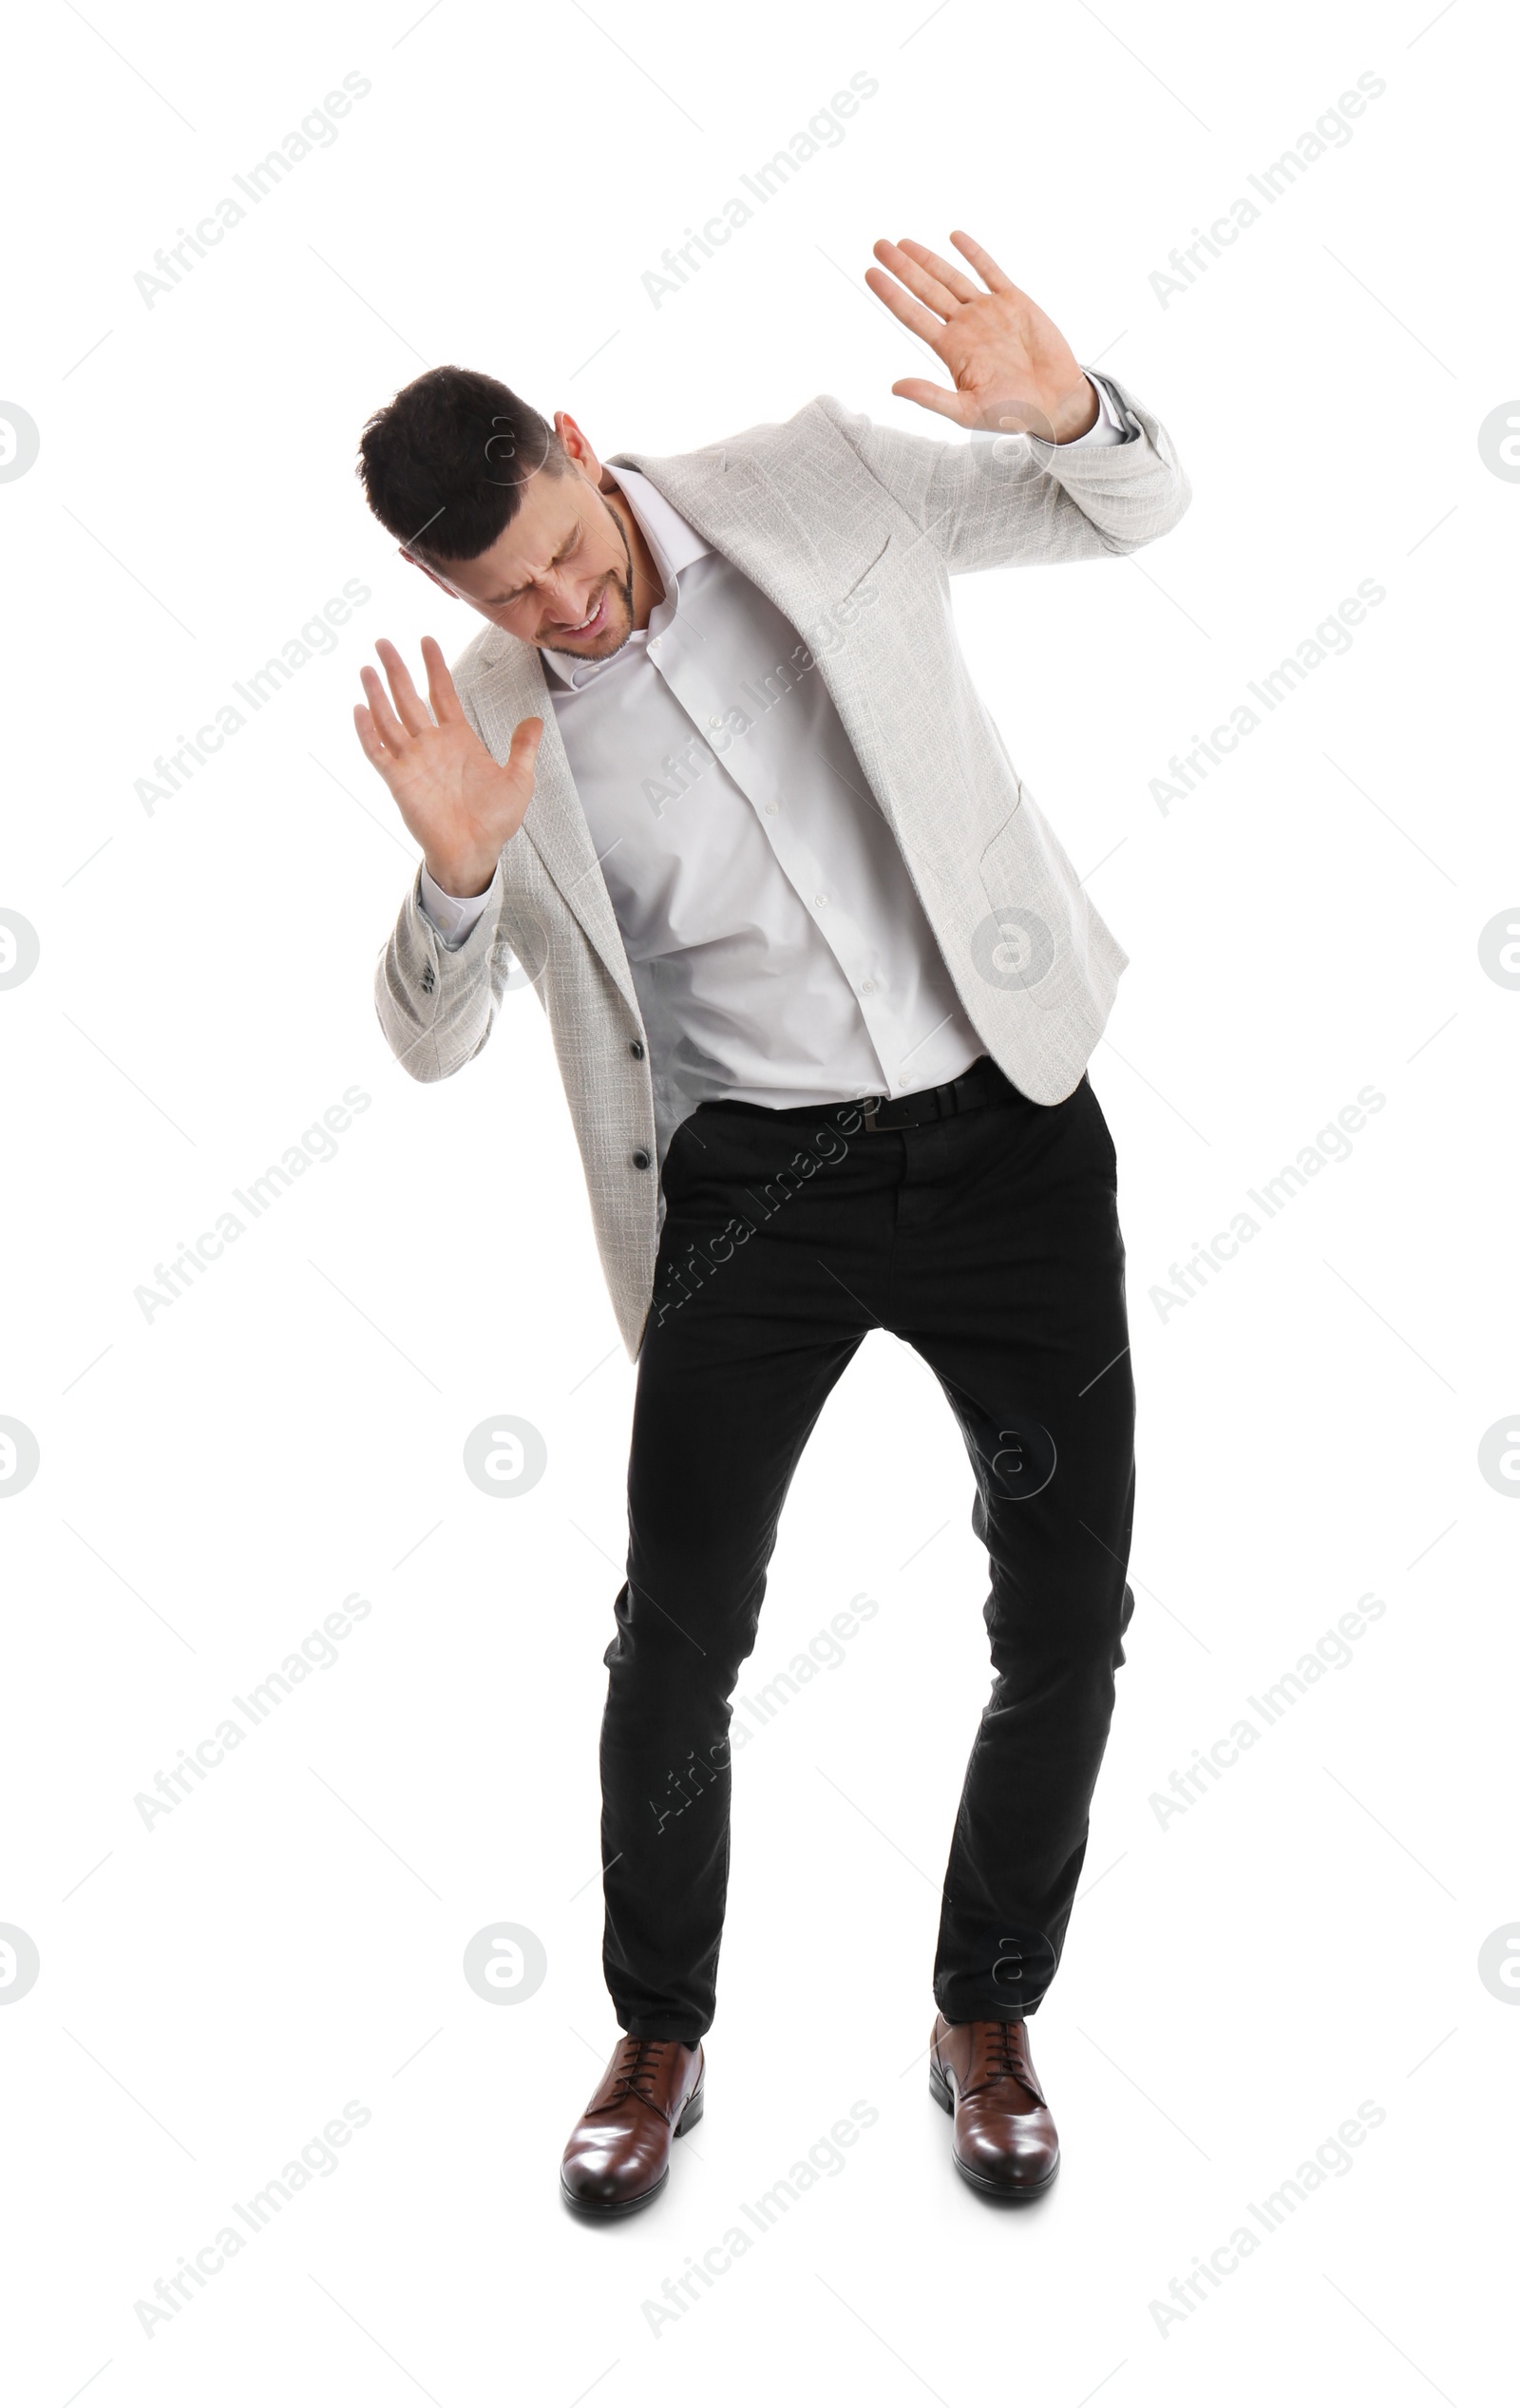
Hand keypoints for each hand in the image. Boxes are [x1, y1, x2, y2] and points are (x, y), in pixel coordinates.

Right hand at [354, 636, 541, 896]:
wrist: (475, 852)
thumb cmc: (495, 821)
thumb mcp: (518, 780)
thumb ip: (522, 749)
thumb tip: (534, 722)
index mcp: (459, 739)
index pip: (442, 693)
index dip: (434, 667)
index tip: (426, 641)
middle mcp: (432, 744)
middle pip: (409, 697)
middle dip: (397, 670)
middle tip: (383, 642)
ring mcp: (413, 760)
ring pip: (390, 719)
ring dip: (377, 693)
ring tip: (367, 668)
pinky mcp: (399, 780)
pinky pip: (378, 752)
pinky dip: (367, 731)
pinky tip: (360, 709)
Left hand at [865, 229, 1097, 444]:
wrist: (1055, 402)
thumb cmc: (1012, 413)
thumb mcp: (967, 412)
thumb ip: (931, 398)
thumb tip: (895, 387)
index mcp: (951, 349)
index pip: (912, 315)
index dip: (891, 294)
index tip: (870, 273)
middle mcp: (964, 325)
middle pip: (926, 290)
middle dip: (902, 268)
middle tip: (878, 245)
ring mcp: (988, 310)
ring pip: (951, 277)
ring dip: (928, 259)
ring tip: (903, 243)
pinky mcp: (1014, 301)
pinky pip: (990, 270)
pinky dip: (973, 253)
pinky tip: (953, 237)